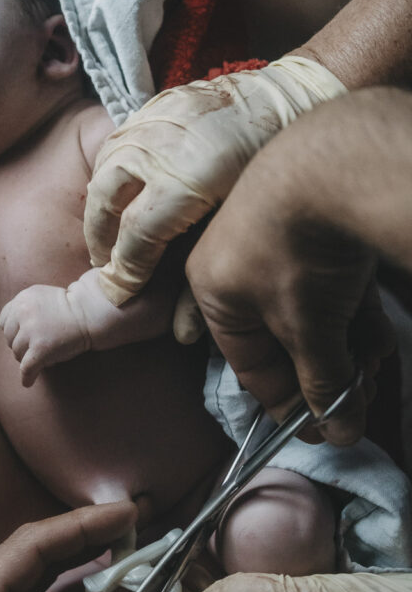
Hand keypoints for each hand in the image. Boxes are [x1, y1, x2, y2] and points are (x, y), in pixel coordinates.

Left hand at [0, 283, 90, 386]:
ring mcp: (31, 331)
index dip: (14, 332)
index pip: (5, 321)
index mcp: (22, 299)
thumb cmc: (70, 307)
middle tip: (38, 348)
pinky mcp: (40, 349)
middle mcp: (23, 313)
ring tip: (45, 357)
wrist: (89, 312)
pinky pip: (26, 368)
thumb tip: (13, 332)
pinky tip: (28, 382)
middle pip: (10, 339)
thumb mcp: (41, 297)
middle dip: (22, 345)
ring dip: (29, 358)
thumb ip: (25, 308)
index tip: (24, 338)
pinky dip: (27, 377)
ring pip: (18, 354)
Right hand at [83, 56, 345, 326]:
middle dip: (100, 238)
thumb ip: (203, 280)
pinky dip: (113, 172)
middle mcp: (157, 148)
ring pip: (104, 168)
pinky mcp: (156, 104)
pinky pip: (118, 141)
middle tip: (105, 263)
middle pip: (105, 201)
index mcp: (181, 183)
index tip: (119, 293)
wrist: (292, 99)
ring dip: (100, 204)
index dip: (123, 272)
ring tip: (108, 231)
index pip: (133, 238)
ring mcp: (153, 121)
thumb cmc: (272, 175)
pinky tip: (123, 192)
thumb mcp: (237, 230)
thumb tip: (181, 334)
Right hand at [185, 99, 395, 444]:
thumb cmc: (296, 248)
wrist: (335, 158)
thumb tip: (338, 433)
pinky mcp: (321, 219)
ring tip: (372, 375)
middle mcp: (238, 262)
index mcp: (212, 289)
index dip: (284, 405)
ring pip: (313, 310)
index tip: (316, 432)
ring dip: (343, 349)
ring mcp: (281, 236)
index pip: (249, 364)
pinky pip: (333, 281)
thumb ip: (322, 382)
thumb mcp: (306, 327)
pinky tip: (378, 341)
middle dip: (322, 376)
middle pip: (284, 337)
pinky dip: (354, 312)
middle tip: (354, 407)